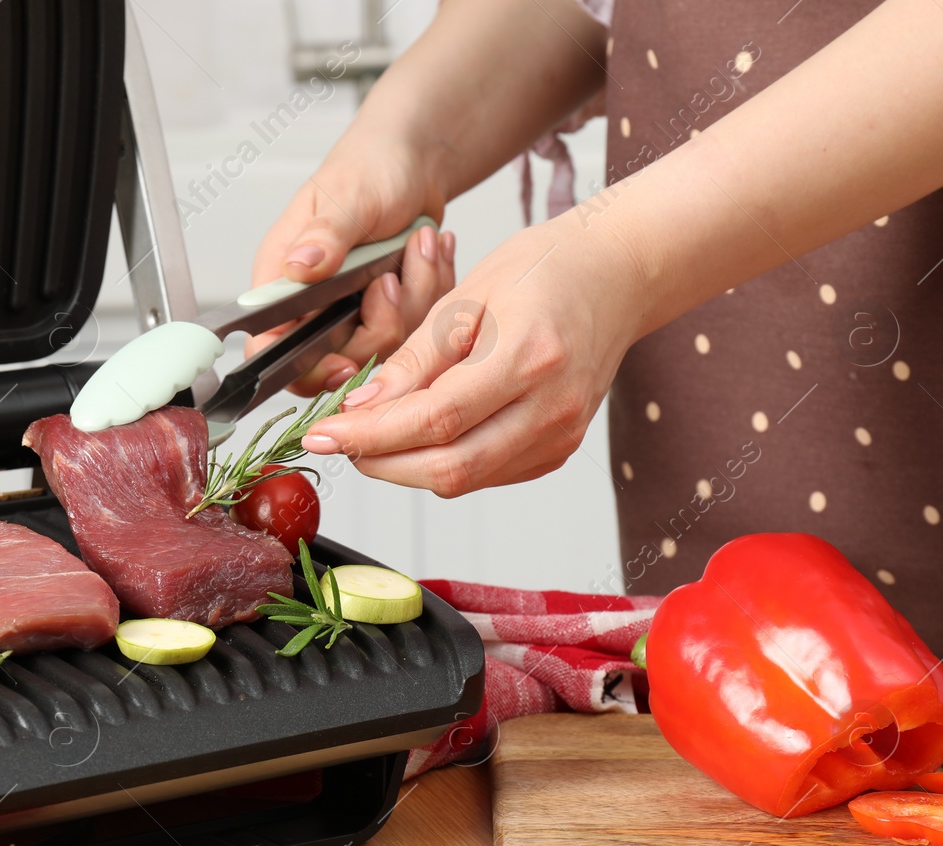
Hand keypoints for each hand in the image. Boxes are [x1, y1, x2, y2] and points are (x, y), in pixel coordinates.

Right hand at [246, 144, 453, 395]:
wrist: (414, 162)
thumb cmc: (371, 168)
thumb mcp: (349, 197)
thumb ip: (324, 237)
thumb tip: (297, 267)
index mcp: (284, 280)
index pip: (274, 347)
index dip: (304, 367)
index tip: (342, 362)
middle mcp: (314, 303)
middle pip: (341, 356)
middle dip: (382, 322)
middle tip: (392, 278)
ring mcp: (354, 310)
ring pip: (388, 343)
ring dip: (416, 294)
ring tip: (421, 244)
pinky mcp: (390, 311)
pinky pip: (419, 327)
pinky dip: (434, 288)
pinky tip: (431, 250)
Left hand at [298, 215, 646, 496]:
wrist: (619, 275)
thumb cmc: (547, 268)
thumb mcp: (468, 294)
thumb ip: (415, 358)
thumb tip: (363, 408)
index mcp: (529, 358)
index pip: (434, 419)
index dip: (372, 435)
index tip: (324, 432)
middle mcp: (552, 408)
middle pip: (449, 467)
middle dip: (380, 462)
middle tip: (337, 442)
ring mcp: (561, 435)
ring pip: (465, 480)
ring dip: (406, 468)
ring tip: (370, 438)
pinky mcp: (559, 449)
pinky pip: (488, 474)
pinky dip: (443, 463)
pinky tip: (417, 438)